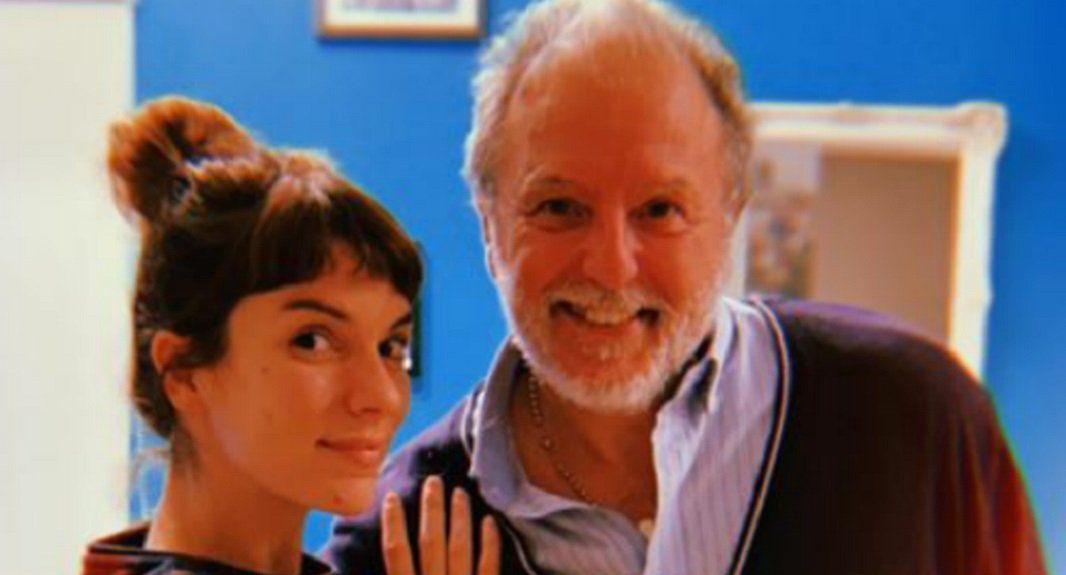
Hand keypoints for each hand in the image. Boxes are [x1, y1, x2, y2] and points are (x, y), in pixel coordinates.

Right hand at [381, 475, 499, 574]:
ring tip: (459, 492)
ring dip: (459, 519)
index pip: (396, 553)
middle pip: (431, 543)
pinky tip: (489, 521)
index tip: (392, 496)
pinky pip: (489, 567)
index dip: (393, 524)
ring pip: (459, 549)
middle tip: (433, 480)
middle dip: (431, 510)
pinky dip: (490, 544)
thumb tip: (354, 570)